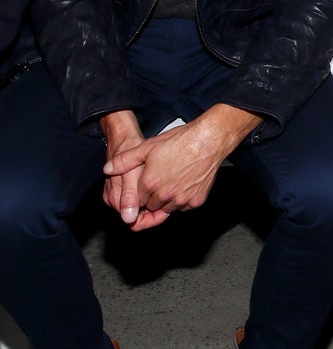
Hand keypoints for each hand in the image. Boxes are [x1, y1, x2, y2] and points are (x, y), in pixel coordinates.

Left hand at [103, 103, 260, 230]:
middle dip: (152, 198)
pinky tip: (183, 183)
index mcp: (149, 183)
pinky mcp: (196, 201)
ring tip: (171, 180)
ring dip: (166, 200)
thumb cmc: (180, 141)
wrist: (208, 140)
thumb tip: (107, 169)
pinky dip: (182, 200)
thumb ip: (125, 160)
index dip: (139, 193)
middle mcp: (164, 195)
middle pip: (151, 207)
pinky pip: (183, 207)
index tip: (144, 186)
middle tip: (159, 180)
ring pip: (167, 209)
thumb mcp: (147, 146)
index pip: (136, 200)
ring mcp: (181, 200)